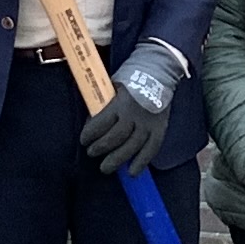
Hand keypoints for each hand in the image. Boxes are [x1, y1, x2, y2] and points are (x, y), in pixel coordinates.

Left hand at [81, 39, 186, 175]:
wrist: (159, 70)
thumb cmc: (131, 77)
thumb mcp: (113, 85)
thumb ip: (105, 104)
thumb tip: (92, 122)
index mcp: (120, 102)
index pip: (101, 123)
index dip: (90, 134)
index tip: (84, 140)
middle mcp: (134, 115)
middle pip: (115, 138)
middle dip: (101, 148)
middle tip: (92, 153)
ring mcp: (148, 124)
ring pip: (131, 147)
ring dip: (117, 160)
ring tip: (105, 167)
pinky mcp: (160, 129)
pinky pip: (151, 150)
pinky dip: (141, 162)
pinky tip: (132, 173)